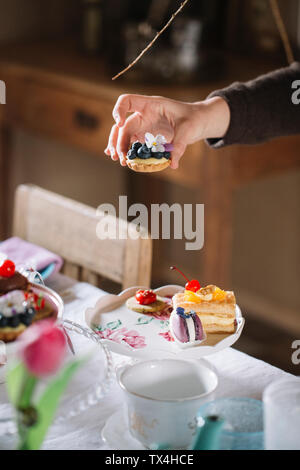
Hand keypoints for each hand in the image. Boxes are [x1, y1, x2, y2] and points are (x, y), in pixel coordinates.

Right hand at [105, 94, 229, 168]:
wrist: (198, 121)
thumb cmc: (194, 119)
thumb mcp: (189, 130)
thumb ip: (180, 145)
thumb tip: (173, 164)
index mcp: (151, 105)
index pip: (127, 100)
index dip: (119, 110)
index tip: (120, 124)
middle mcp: (144, 115)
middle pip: (123, 125)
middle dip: (119, 141)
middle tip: (121, 157)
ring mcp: (144, 126)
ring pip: (124, 134)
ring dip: (118, 147)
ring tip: (119, 161)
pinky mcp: (147, 137)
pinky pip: (132, 143)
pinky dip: (125, 150)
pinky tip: (121, 159)